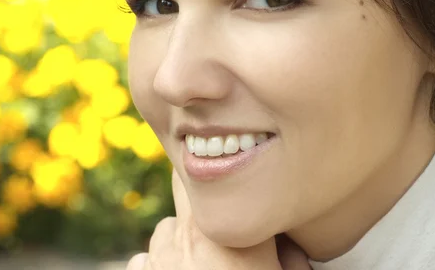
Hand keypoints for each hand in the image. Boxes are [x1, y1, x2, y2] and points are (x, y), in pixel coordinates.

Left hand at [126, 169, 311, 269]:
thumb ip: (288, 259)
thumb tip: (289, 252)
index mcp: (225, 232)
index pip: (212, 173)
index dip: (215, 177)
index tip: (224, 187)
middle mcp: (187, 235)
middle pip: (185, 196)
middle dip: (200, 211)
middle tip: (218, 239)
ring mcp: (158, 257)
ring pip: (166, 230)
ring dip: (179, 242)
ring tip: (198, 269)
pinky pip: (145, 260)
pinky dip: (157, 267)